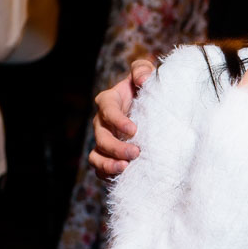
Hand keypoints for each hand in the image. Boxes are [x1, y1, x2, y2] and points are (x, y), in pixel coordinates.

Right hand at [88, 58, 155, 176]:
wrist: (151, 107)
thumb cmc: (146, 88)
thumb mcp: (145, 73)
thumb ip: (142, 70)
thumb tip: (143, 79)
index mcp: (109, 101)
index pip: (107, 109)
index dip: (117, 120)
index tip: (133, 130)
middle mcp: (102, 122)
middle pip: (101, 137)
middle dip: (116, 147)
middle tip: (136, 153)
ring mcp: (103, 140)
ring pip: (96, 156)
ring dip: (108, 164)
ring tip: (125, 168)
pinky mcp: (108, 155)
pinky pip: (100, 168)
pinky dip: (108, 174)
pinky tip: (123, 177)